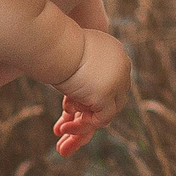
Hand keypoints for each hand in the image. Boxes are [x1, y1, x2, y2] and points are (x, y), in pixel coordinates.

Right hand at [53, 28, 129, 154]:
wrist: (55, 43)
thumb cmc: (53, 43)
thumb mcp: (69, 55)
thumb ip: (75, 68)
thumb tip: (68, 79)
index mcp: (115, 52)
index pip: (107, 81)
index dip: (87, 97)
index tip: (67, 108)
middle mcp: (122, 66)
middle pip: (110, 98)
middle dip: (87, 115)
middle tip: (65, 128)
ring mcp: (118, 81)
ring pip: (106, 112)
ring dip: (82, 126)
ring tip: (61, 133)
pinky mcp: (108, 95)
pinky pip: (101, 120)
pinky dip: (83, 127)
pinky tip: (65, 128)